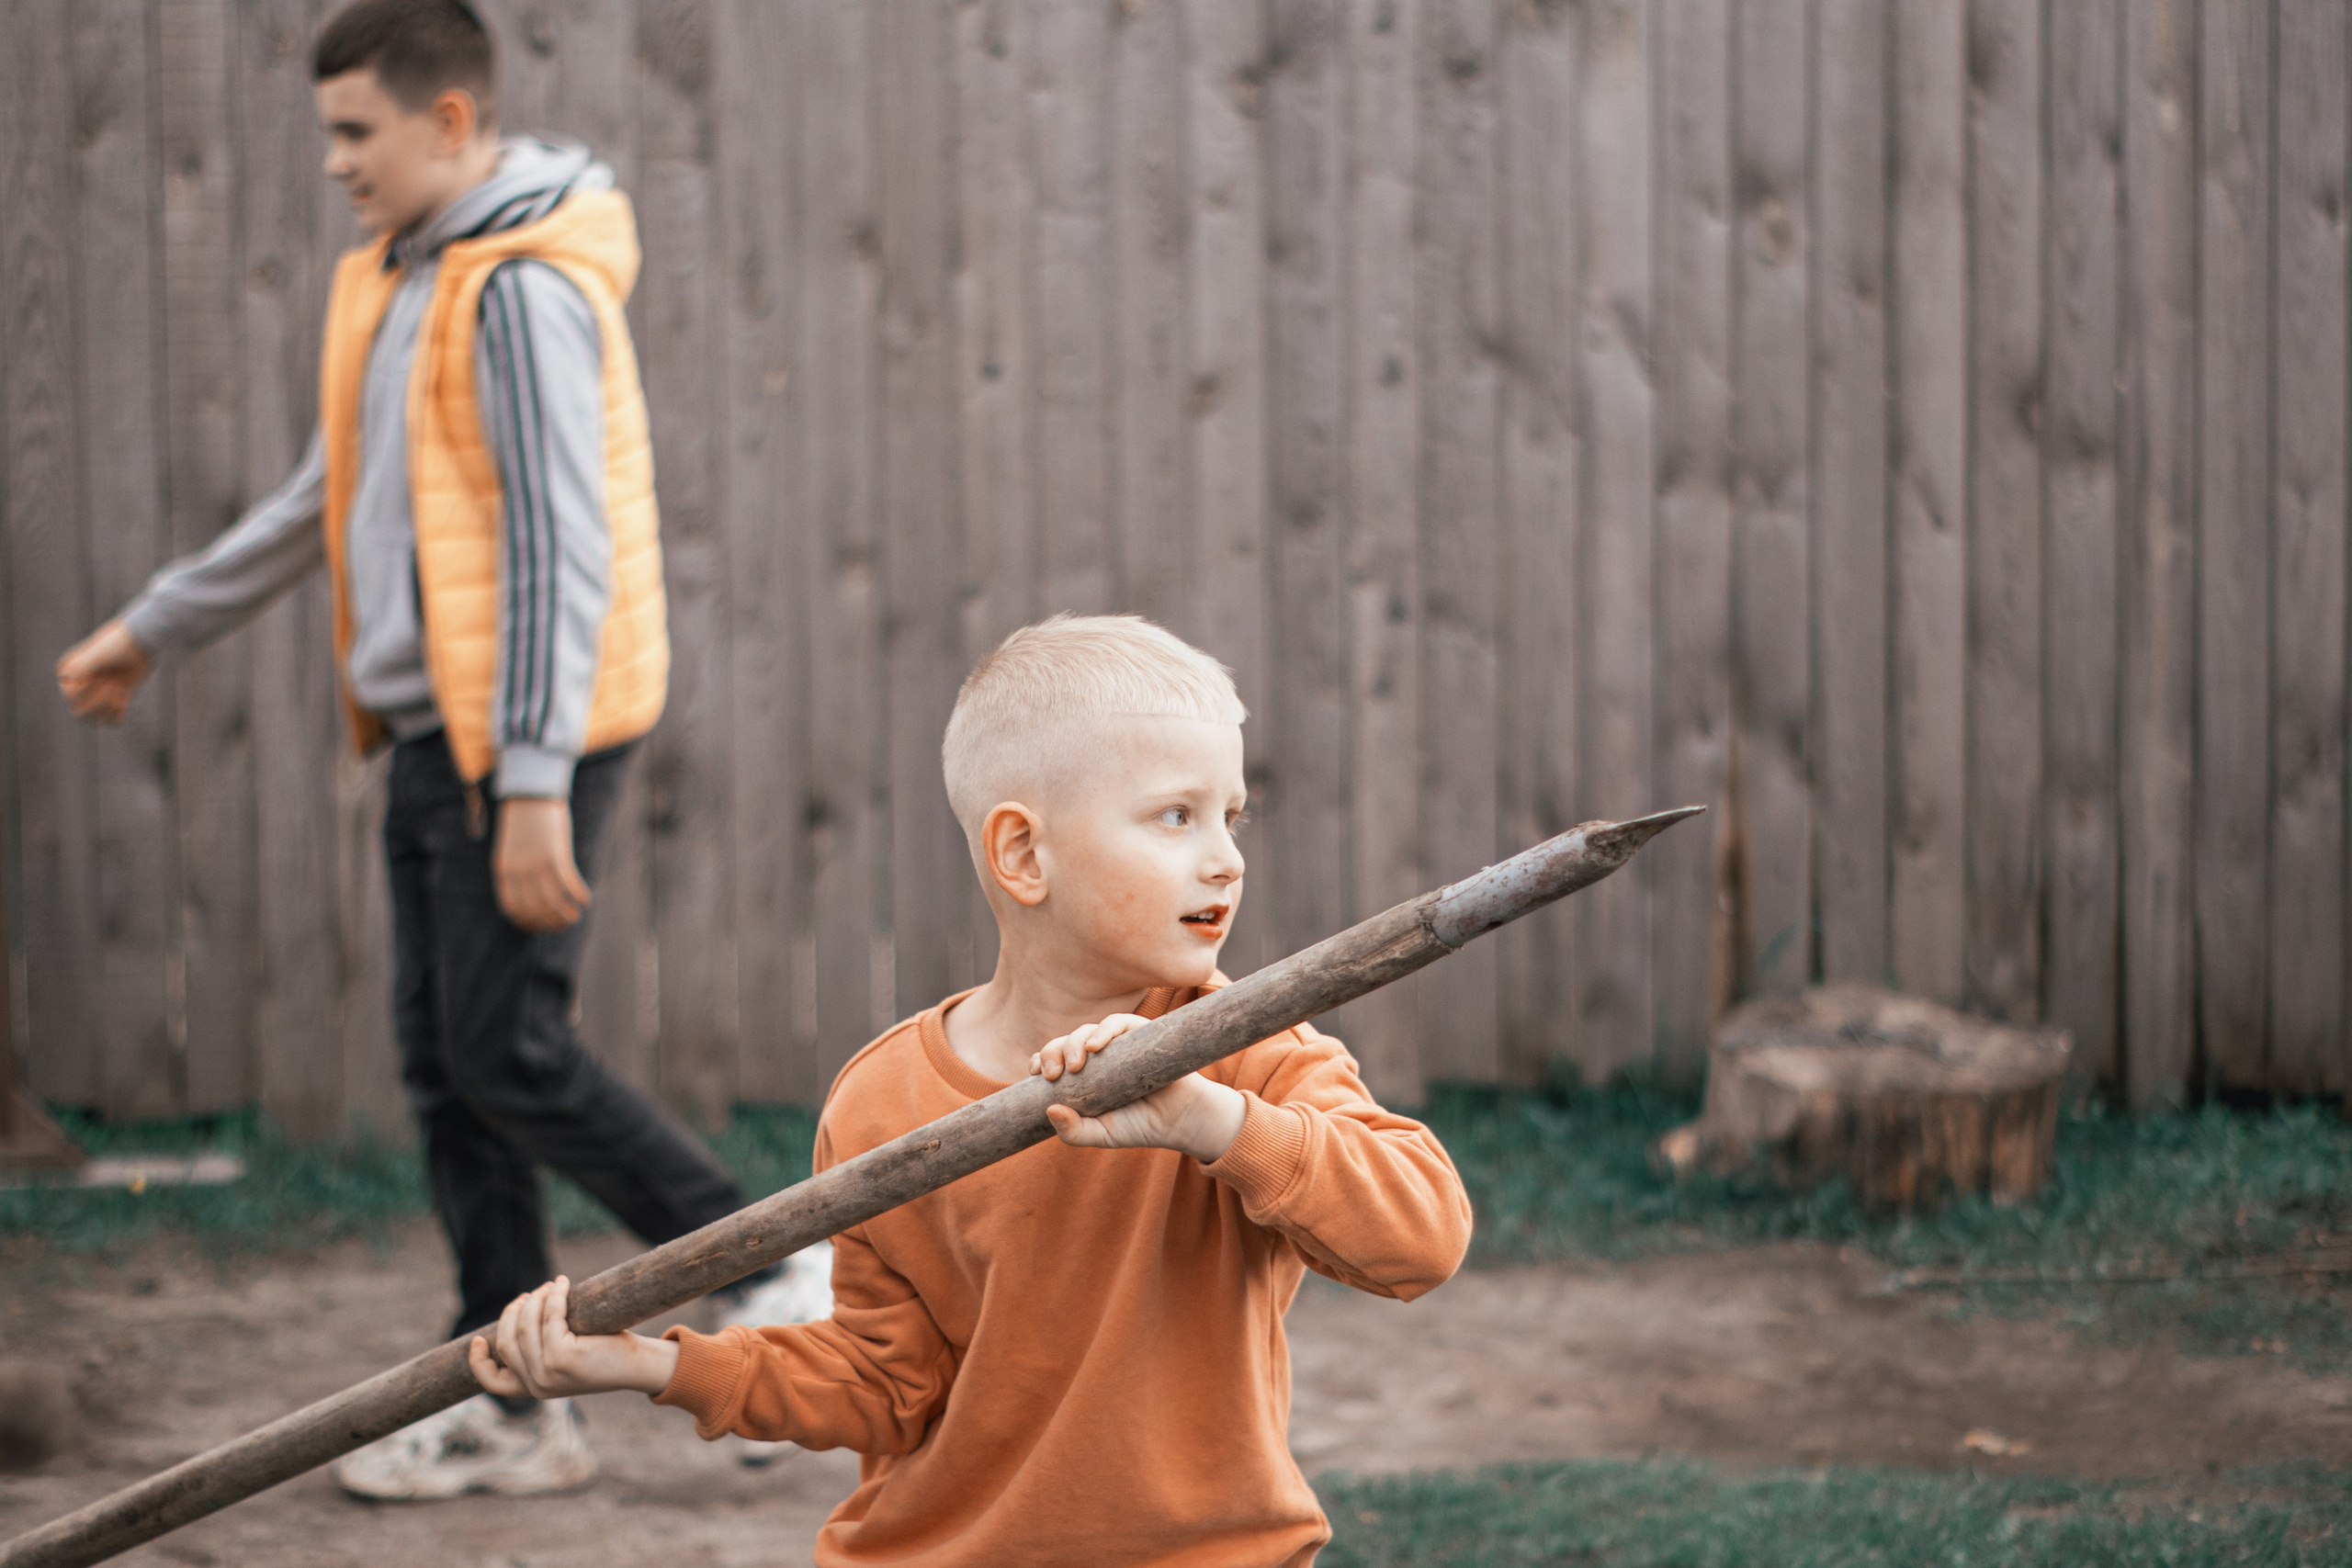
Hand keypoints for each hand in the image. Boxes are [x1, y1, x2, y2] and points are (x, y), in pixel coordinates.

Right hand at [57, 619, 151, 724]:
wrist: (141, 642)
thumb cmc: (116, 645)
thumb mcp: (97, 657)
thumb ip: (80, 669)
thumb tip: (68, 682)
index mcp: (68, 674)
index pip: (70, 696)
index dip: (86, 690)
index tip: (100, 675)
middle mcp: (78, 686)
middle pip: (78, 713)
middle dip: (98, 701)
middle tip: (111, 683)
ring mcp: (95, 695)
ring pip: (93, 720)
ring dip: (109, 706)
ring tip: (118, 686)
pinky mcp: (114, 701)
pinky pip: (111, 721)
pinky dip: (118, 713)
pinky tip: (124, 696)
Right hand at [468, 1276, 678, 1399]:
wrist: (640, 1365)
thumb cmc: (607, 1353)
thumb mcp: (567, 1356)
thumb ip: (542, 1346)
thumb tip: (522, 1308)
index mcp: (534, 1388)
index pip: (493, 1382)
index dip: (478, 1361)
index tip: (477, 1339)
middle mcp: (537, 1386)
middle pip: (506, 1341)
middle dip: (515, 1312)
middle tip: (532, 1294)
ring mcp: (548, 1374)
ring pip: (524, 1326)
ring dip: (535, 1299)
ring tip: (552, 1286)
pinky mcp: (563, 1359)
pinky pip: (549, 1318)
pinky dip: (554, 1296)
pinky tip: (563, 1285)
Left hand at [494, 797, 590, 930]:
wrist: (531, 792)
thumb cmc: (523, 821)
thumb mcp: (511, 850)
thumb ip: (516, 872)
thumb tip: (530, 897)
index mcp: (503, 870)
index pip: (512, 907)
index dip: (527, 922)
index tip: (540, 926)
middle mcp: (518, 870)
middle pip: (534, 908)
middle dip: (549, 922)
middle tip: (563, 924)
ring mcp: (537, 863)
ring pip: (553, 901)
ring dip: (566, 913)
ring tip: (575, 916)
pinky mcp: (556, 855)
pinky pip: (568, 884)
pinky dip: (578, 895)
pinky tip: (585, 899)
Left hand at [1034, 1014, 1245, 1162]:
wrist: (1179, 1120)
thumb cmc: (1138, 1126)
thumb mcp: (1100, 1135)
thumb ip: (1073, 1132)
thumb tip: (1049, 1110)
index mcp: (1082, 1077)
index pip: (1053, 1060)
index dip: (1040, 1060)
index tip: (1036, 1075)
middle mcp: (1097, 1057)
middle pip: (1064, 1043)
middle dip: (1052, 1053)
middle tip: (1052, 1075)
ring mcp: (1117, 1044)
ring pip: (1086, 1031)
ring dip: (1073, 1043)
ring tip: (1075, 1066)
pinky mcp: (1139, 1033)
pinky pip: (1117, 1022)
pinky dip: (1103, 1030)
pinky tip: (1095, 1046)